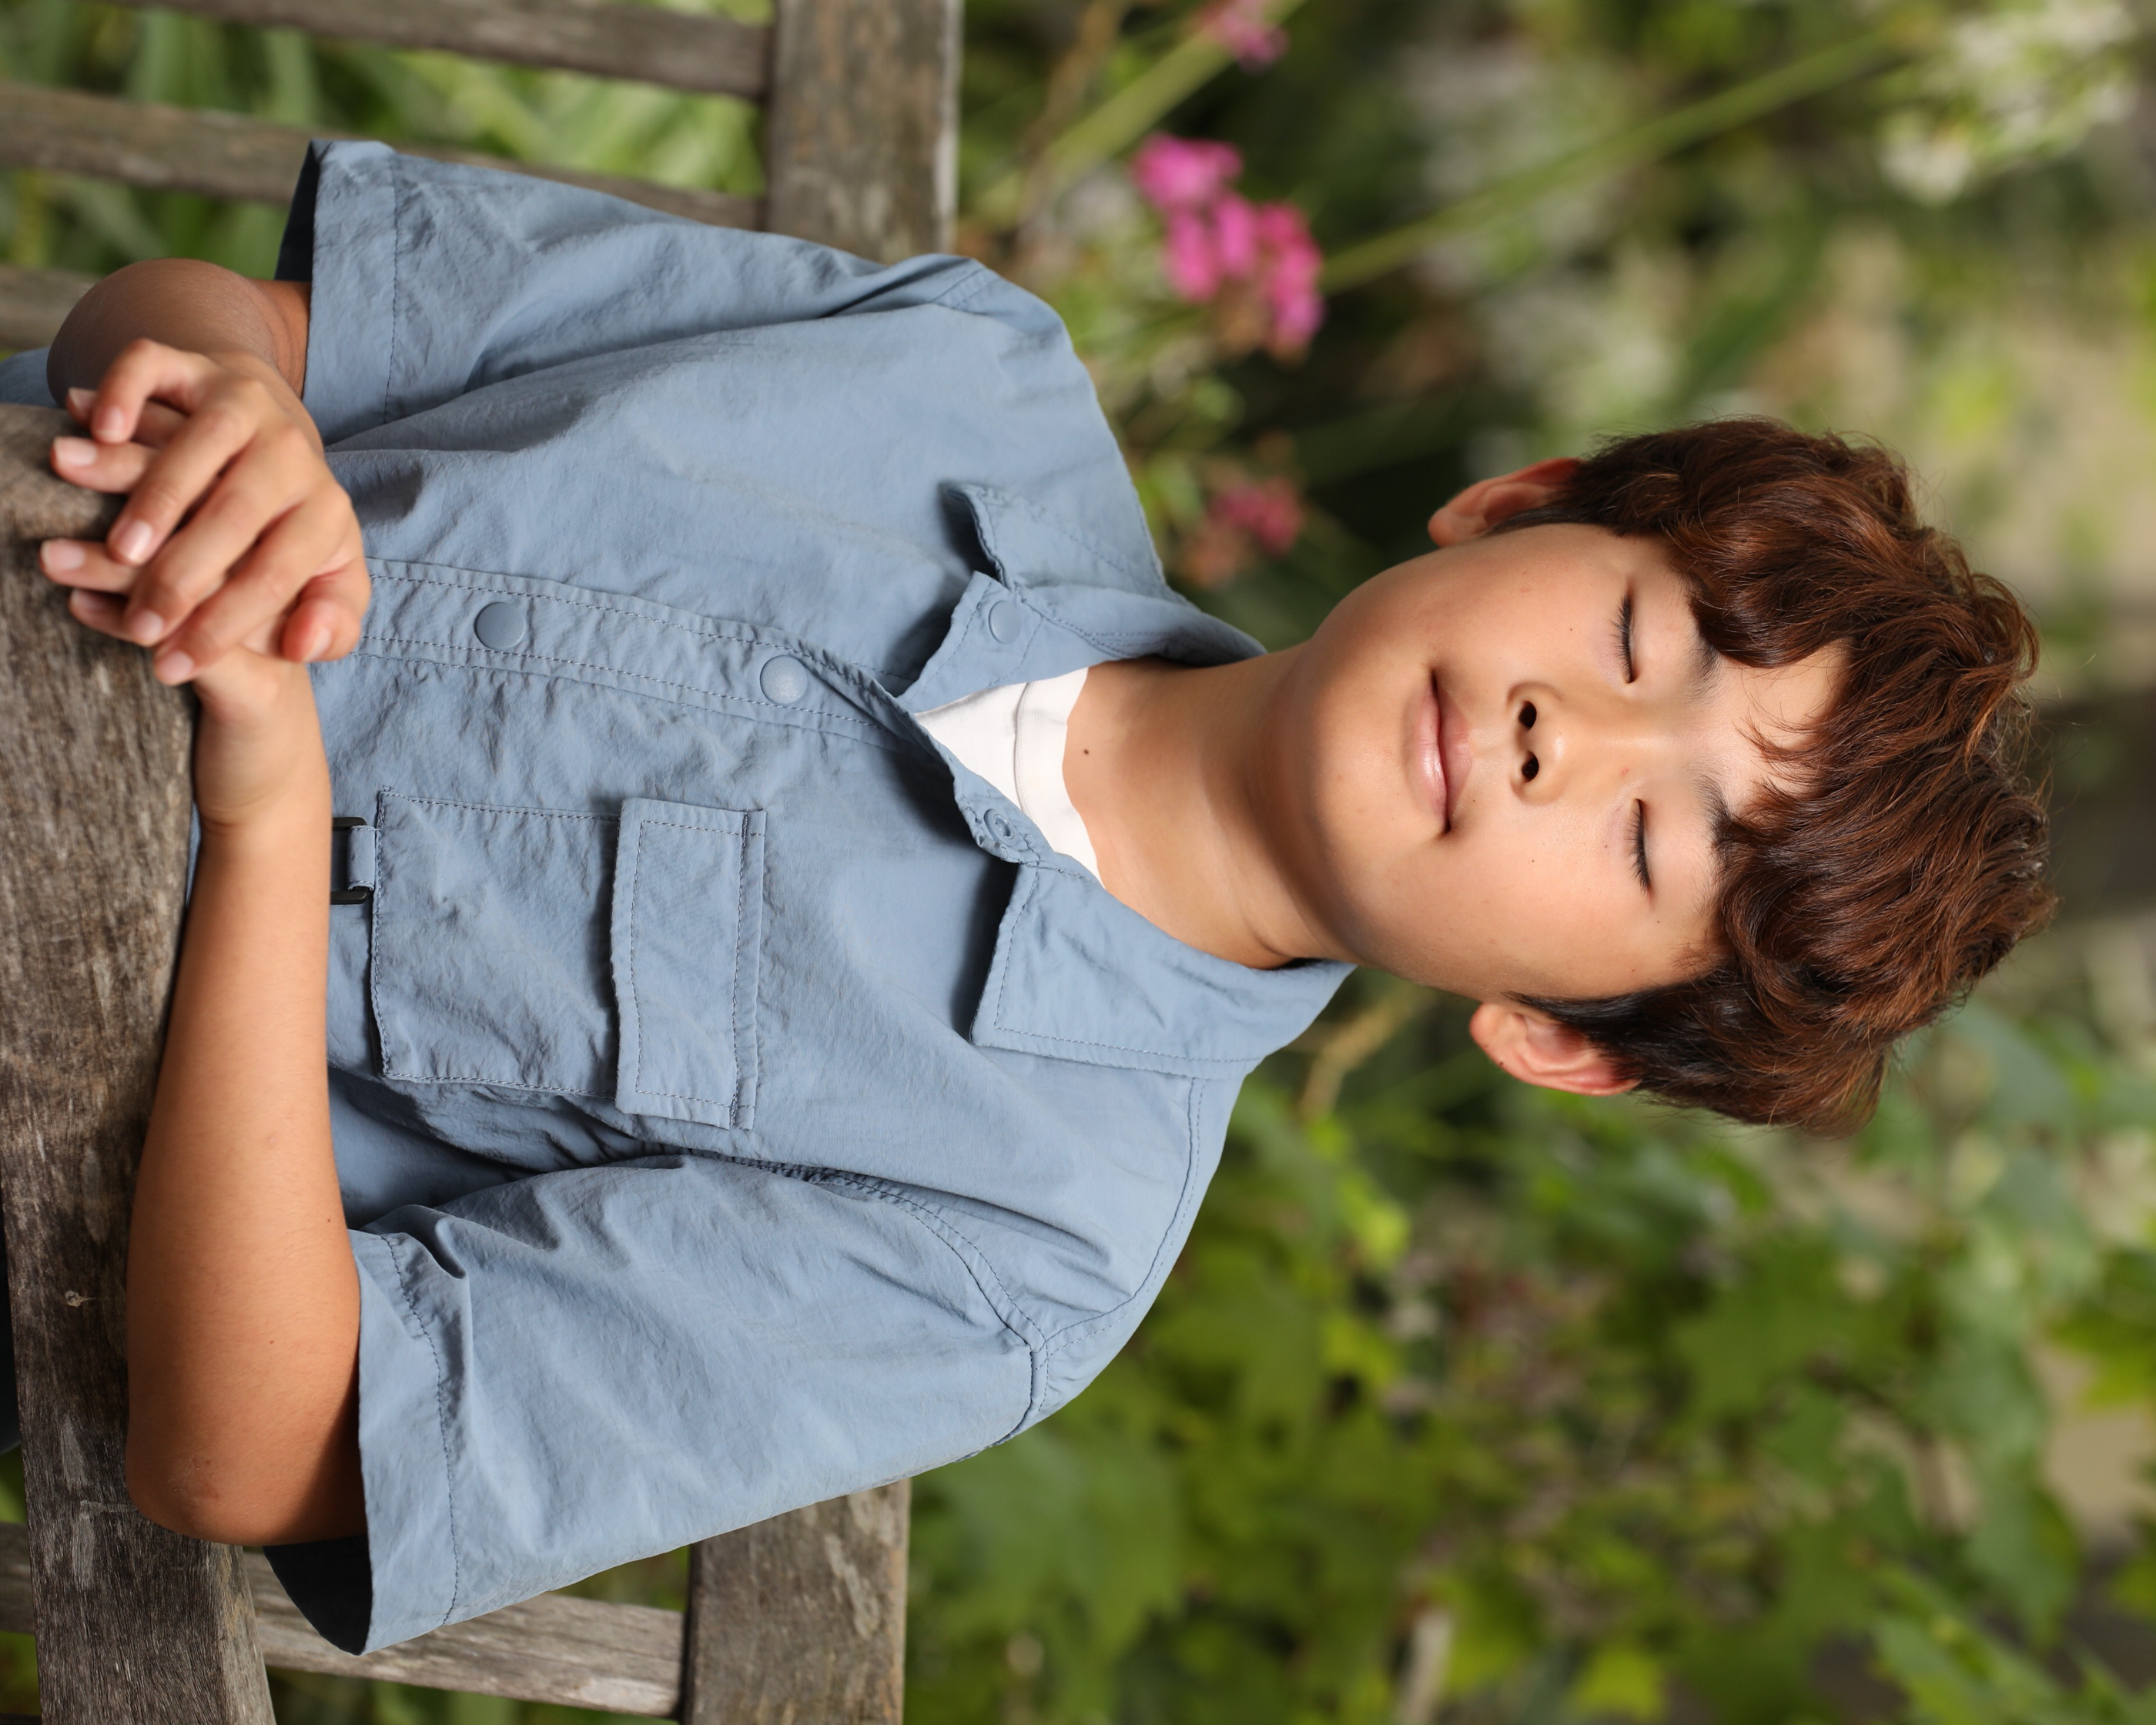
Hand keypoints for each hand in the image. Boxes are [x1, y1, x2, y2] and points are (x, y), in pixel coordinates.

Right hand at [38, 338, 367, 684]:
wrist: (274, 434)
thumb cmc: (290, 528)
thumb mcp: (329, 580)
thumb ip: (332, 622)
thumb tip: (302, 647)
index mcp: (326, 510)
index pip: (275, 575)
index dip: (224, 626)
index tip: (173, 667)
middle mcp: (291, 451)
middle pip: (237, 515)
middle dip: (186, 577)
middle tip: (142, 625)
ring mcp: (243, 403)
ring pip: (200, 442)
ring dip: (155, 497)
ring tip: (117, 549)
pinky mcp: (195, 366)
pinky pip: (153, 367)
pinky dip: (121, 392)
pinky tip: (96, 432)